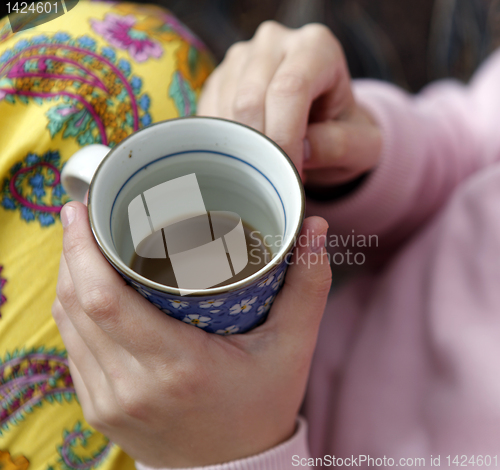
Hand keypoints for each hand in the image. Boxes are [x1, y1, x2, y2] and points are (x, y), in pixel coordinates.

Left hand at [53, 202, 331, 466]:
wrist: (232, 469)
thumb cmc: (262, 406)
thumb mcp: (292, 347)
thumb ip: (307, 285)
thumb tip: (314, 229)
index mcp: (176, 367)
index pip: (104, 301)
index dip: (81, 250)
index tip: (80, 210)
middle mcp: (131, 387)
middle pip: (75, 304)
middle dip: (72, 251)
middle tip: (83, 214)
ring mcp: (108, 401)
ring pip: (67, 323)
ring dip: (70, 276)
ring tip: (84, 243)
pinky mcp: (99, 407)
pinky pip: (72, 346)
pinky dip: (74, 309)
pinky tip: (88, 286)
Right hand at [197, 21, 381, 187]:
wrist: (321, 123)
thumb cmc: (342, 132)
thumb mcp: (361, 145)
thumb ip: (340, 146)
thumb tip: (301, 151)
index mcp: (316, 47)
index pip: (289, 90)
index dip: (285, 139)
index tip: (290, 177)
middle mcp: (275, 42)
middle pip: (250, 99)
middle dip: (261, 150)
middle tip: (275, 181)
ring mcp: (242, 58)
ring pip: (225, 108)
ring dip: (241, 150)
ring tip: (265, 170)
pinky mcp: (219, 79)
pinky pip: (209, 116)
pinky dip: (223, 144)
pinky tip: (244, 157)